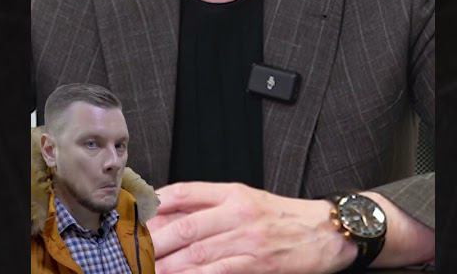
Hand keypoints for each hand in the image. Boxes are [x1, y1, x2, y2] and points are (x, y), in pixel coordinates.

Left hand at [150, 181, 353, 273]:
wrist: (326, 232)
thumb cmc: (284, 217)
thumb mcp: (248, 201)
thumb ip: (211, 205)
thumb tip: (169, 211)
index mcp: (233, 193)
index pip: (185, 192)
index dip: (155, 203)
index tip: (133, 215)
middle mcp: (238, 212)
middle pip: (185, 225)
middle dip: (153, 241)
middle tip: (130, 251)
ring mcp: (247, 239)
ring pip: (197, 252)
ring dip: (166, 264)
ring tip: (144, 270)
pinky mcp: (257, 263)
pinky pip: (218, 271)